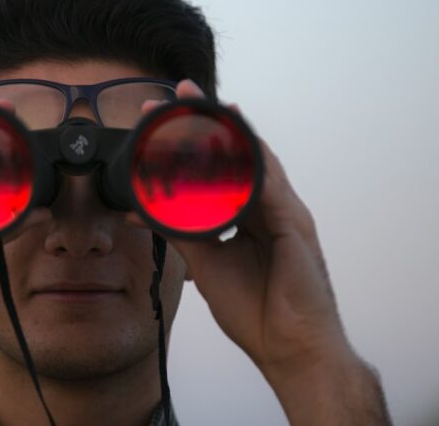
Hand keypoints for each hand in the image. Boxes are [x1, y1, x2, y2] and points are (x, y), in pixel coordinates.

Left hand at [134, 81, 361, 382]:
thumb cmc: (256, 311)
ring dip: (230, 130)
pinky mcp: (296, 225)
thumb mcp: (206, 263)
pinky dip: (250, 165)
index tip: (164, 114)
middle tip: (181, 91)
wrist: (289, 348)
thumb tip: (142, 212)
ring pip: (257, 158)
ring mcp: (286, 211)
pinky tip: (233, 145)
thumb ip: (181, 231)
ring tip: (206, 104)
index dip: (195, 138)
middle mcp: (269, 205)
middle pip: (238, 151)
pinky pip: (270, 187)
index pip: (220, 164)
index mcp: (249, 213)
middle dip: (211, 119)